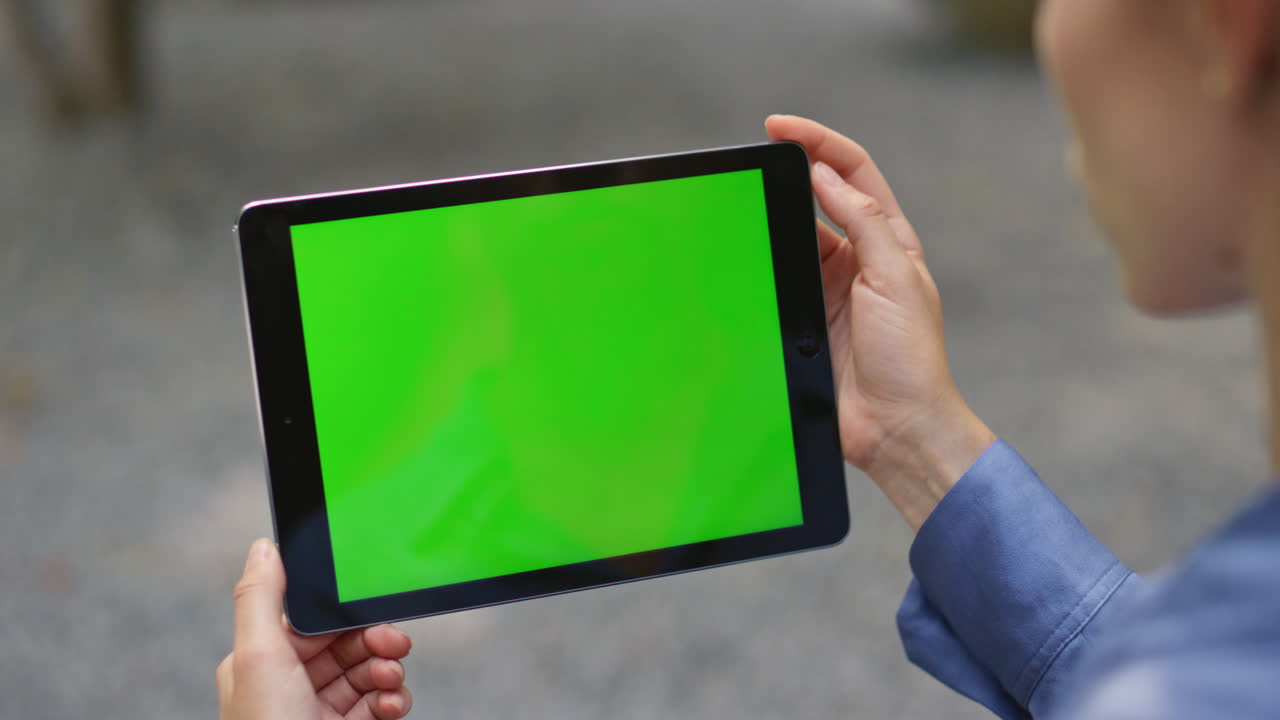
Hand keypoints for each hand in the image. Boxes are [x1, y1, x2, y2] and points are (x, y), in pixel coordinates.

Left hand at [217, 539, 413, 719]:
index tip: (374, 612)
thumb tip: (264, 547)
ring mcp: (317, 713)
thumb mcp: (258, 657)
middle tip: (397, 648)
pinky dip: (393, 701)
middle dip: (376, 643)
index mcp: (261, 662)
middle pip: (345, 646)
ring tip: (393, 685)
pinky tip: (394, 705)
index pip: (313, 622)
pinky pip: (377, 706)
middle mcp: (287, 686)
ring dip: (388, 673)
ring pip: (366, 674)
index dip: (347, 615)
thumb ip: (262, 599)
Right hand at [766, 115, 995, 529]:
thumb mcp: (896, 278)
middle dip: (789, 168)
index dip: (819, 143)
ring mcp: (828, 288)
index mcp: (889, 241)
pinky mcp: (803, 318)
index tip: (779, 127)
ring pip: (792, 235)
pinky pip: (777, 276)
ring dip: (772, 215)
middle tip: (757, 151)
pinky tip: (744, 250)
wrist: (896, 428)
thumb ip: (864, 221)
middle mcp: (858, 259)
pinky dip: (760, 259)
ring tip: (746, 199)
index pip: (852, 173)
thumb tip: (825, 174)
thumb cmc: (911, 358)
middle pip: (818, 197)